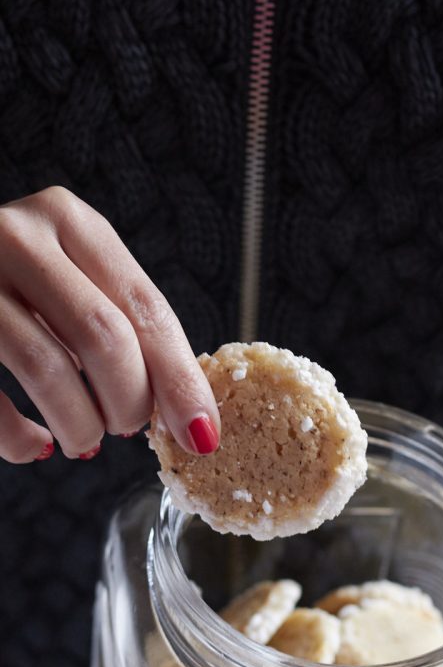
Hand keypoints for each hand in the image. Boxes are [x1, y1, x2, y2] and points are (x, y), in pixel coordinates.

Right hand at [0, 186, 220, 462]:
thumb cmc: (15, 283)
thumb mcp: (74, 278)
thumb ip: (123, 324)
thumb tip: (188, 412)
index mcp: (70, 221)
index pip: (146, 308)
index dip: (179, 380)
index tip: (201, 434)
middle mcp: (18, 237)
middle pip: (104, 336)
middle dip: (130, 401)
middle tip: (127, 427)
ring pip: (46, 368)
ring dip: (80, 423)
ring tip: (86, 438)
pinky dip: (19, 438)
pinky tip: (36, 445)